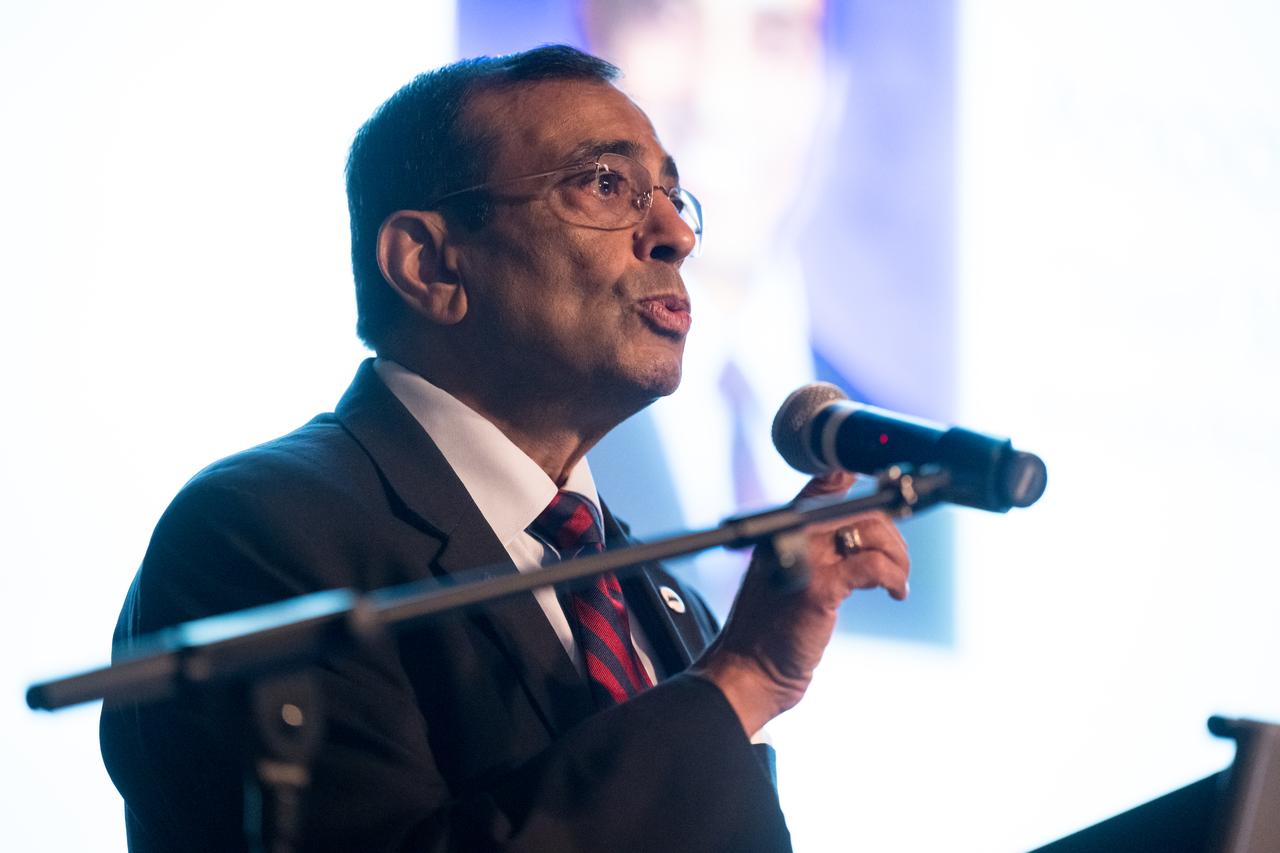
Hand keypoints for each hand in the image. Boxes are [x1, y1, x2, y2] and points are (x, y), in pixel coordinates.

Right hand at [691, 471, 909, 734]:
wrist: (749, 669)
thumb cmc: (770, 626)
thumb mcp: (784, 571)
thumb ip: (812, 544)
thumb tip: (857, 523)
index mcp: (781, 525)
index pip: (827, 483)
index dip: (862, 485)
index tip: (886, 503)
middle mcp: (789, 532)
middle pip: (860, 506)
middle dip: (891, 533)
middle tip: (897, 563)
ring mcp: (804, 557)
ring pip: (872, 530)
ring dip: (898, 556)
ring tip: (897, 581)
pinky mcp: (819, 588)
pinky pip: (872, 566)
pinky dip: (894, 577)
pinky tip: (896, 592)